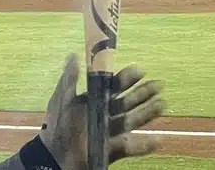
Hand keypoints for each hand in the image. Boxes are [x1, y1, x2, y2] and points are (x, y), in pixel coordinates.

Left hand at [36, 54, 166, 165]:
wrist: (53, 160)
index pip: (114, 87)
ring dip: (147, 113)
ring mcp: (109, 133)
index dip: (127, 78)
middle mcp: (103, 116)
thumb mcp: (61, 101)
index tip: (141, 70)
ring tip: (162, 104)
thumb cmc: (57, 129)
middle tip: (159, 85)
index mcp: (93, 102)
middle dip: (143, 94)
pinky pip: (131, 147)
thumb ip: (69, 80)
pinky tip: (157, 140)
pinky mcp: (112, 151)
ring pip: (132, 121)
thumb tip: (73, 55)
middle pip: (127, 103)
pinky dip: (145, 144)